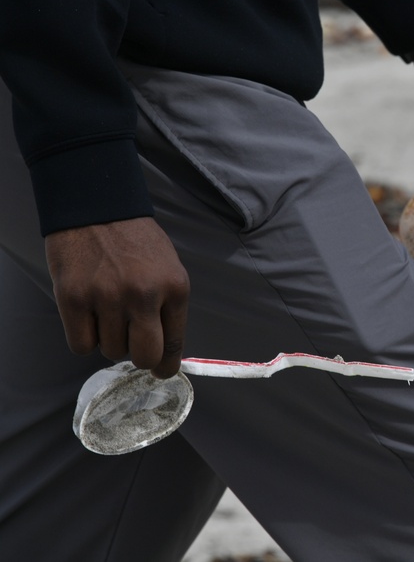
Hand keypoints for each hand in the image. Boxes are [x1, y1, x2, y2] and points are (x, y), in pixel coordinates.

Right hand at [44, 217, 188, 377]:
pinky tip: (89, 315)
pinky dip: (84, 337)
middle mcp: (144, 295)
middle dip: (140, 358)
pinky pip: (81, 345)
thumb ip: (168, 305)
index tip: (163, 371)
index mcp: (175, 287)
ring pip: (110, 351)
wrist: (97, 207)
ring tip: (108, 311)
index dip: (167, 364)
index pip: (174, 342)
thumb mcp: (168, 267)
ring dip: (109, 339)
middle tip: (133, 346)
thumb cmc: (135, 240)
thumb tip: (166, 348)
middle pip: (144, 356)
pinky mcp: (74, 299)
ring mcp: (107, 298)